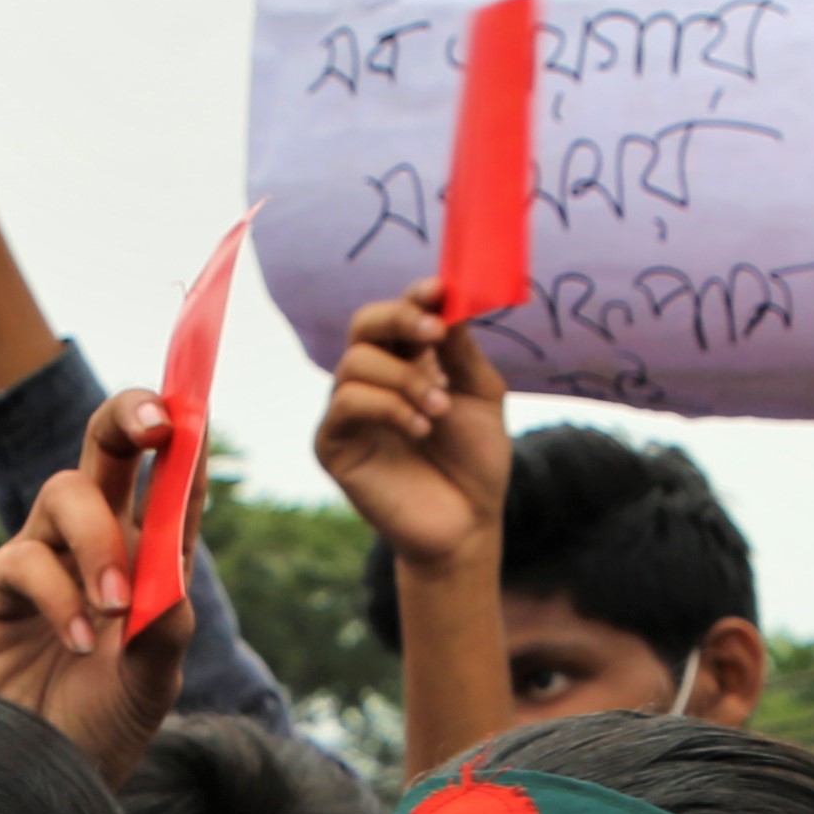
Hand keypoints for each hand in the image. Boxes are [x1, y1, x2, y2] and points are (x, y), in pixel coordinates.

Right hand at [0, 391, 188, 781]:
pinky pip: (25, 559)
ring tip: (115, 607)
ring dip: (98, 542)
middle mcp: (92, 545)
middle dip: (130, 420)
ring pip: (65, 494)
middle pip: (107, 453)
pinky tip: (79, 644)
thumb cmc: (99, 733)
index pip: (170, 487)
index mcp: (146, 561)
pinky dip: (60, 596)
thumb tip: (170, 572)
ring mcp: (39, 558)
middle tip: (157, 421)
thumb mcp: (150, 686)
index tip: (199, 412)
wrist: (39, 782)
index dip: (185, 444)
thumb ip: (163, 629)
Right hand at [312, 286, 511, 570]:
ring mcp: (349, 411)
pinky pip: (347, 403)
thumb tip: (444, 300)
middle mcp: (373, 380)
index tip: (440, 290)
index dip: (415, 296)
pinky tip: (419, 428)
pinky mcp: (333, 444)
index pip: (398, 314)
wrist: (468, 523)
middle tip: (434, 334)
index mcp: (408, 362)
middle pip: (363, 324)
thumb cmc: (475, 461)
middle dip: (400, 320)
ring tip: (439, 409)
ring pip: (356, 362)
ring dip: (405, 379)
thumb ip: (460, 351)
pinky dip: (387, 407)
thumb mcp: (480, 395)